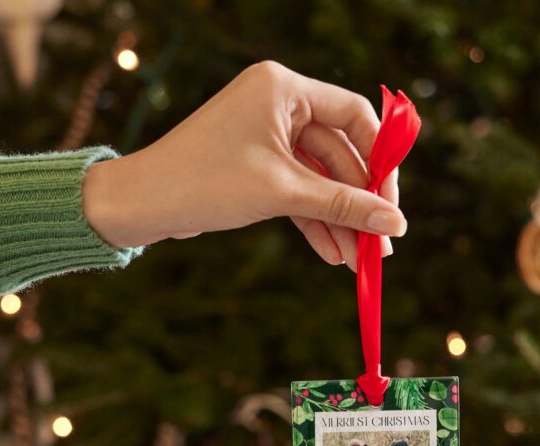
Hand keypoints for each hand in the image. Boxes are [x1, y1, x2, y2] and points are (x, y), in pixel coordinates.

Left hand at [82, 61, 405, 267]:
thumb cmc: (207, 183)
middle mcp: (278, 105)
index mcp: (284, 89)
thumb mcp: (283, 193)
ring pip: (319, 180)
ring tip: (358, 262)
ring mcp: (267, 137)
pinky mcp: (256, 167)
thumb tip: (395, 224)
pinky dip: (314, 221)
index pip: (354, 115)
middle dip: (359, 203)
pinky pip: (298, 191)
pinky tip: (332, 254)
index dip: (380, 159)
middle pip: (340, 154)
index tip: (393, 202)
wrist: (143, 204)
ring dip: (339, 220)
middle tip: (381, 247)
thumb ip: (344, 206)